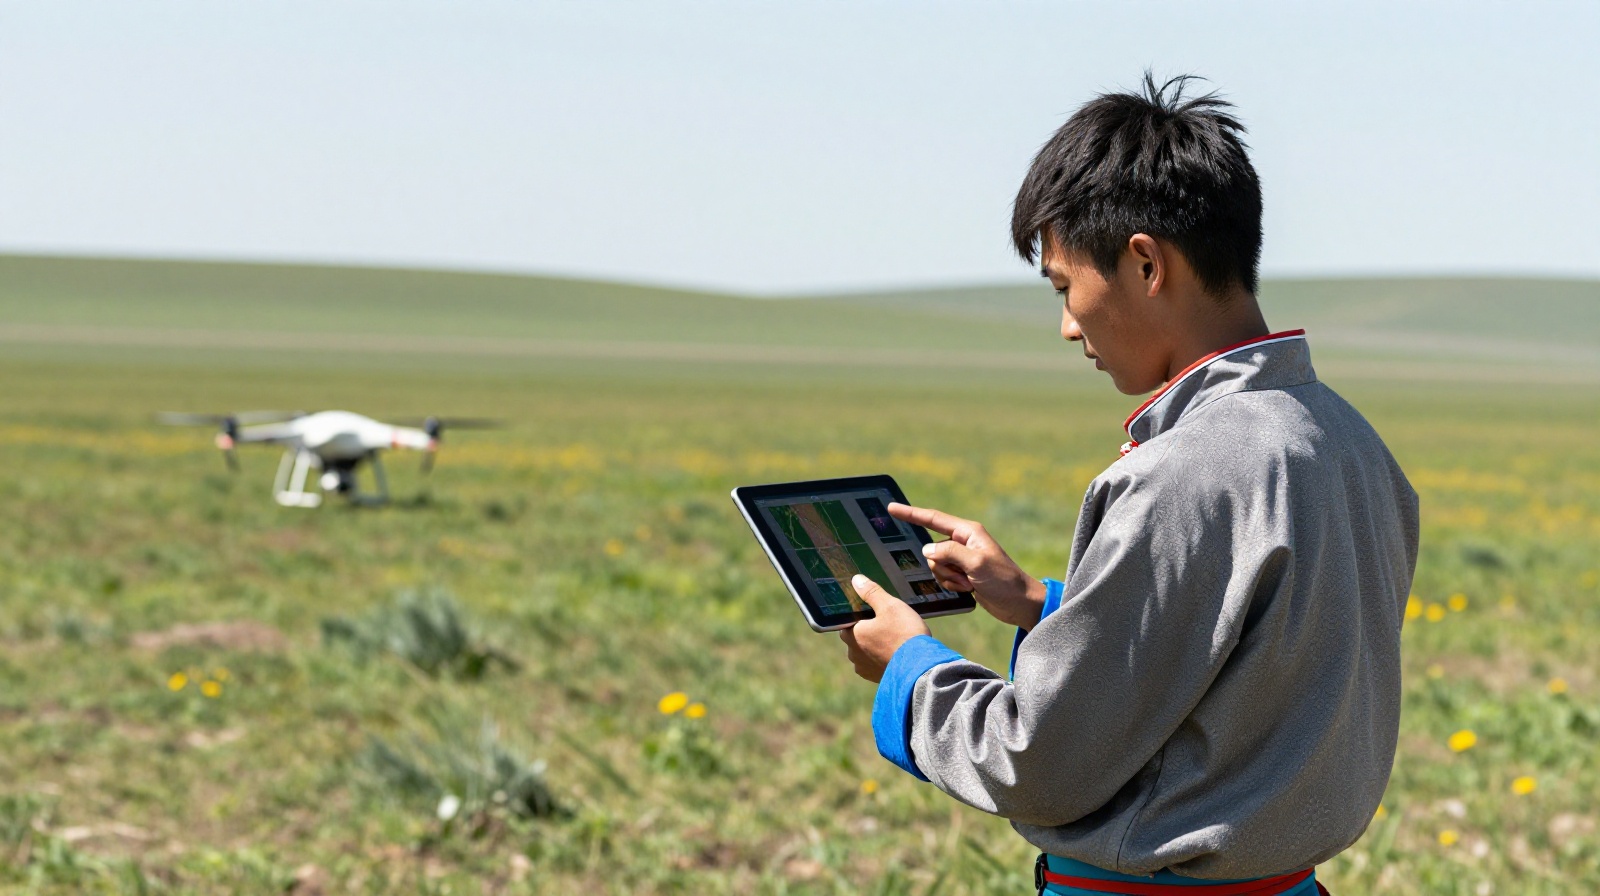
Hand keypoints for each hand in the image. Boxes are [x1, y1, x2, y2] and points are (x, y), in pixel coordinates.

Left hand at [839, 574, 929, 682]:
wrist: (921, 667)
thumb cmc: (904, 634)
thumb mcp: (890, 606)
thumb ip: (871, 592)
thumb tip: (856, 580)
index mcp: (852, 634)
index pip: (847, 620)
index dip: (860, 615)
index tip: (873, 612)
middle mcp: (853, 653)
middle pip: (856, 636)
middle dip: (867, 630)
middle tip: (887, 623)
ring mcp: (864, 668)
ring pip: (865, 651)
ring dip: (874, 645)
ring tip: (894, 638)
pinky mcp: (876, 678)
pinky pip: (875, 663)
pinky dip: (882, 658)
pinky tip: (896, 652)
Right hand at [889, 503, 1047, 629]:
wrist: (1019, 603)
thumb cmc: (1004, 581)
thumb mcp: (976, 563)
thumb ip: (949, 552)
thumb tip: (927, 549)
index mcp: (968, 532)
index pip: (933, 519)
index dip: (911, 514)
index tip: (891, 508)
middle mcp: (963, 542)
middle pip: (932, 549)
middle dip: (943, 566)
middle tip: (965, 576)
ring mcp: (962, 559)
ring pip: (935, 565)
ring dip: (949, 578)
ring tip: (970, 583)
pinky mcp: (963, 574)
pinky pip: (943, 577)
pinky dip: (952, 585)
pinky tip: (970, 589)